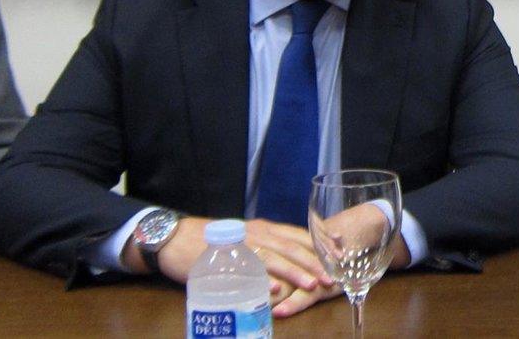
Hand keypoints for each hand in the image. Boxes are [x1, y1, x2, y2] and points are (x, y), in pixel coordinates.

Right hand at [148, 216, 331, 299]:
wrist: (177, 239)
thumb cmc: (215, 243)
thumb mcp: (247, 242)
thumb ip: (269, 251)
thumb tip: (293, 268)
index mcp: (266, 229)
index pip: (300, 235)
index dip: (321, 244)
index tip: (341, 254)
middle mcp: (258, 232)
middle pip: (292, 246)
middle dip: (315, 262)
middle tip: (333, 276)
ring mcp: (242, 244)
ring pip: (274, 256)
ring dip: (295, 271)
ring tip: (312, 284)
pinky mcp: (225, 258)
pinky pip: (247, 268)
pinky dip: (263, 278)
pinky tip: (277, 289)